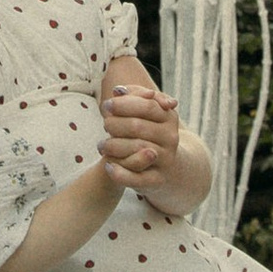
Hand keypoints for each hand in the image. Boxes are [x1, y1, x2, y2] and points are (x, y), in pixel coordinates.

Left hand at [98, 70, 181, 198]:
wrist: (168, 166)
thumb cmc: (149, 132)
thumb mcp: (147, 112)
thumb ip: (133, 96)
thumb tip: (118, 91)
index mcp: (169, 117)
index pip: (148, 106)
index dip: (124, 104)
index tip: (107, 105)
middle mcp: (171, 138)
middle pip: (138, 127)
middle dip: (115, 124)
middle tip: (105, 125)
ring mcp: (166, 160)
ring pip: (136, 150)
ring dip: (113, 146)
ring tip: (101, 145)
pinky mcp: (157, 180)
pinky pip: (137, 178)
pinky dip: (119, 173)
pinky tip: (107, 165)